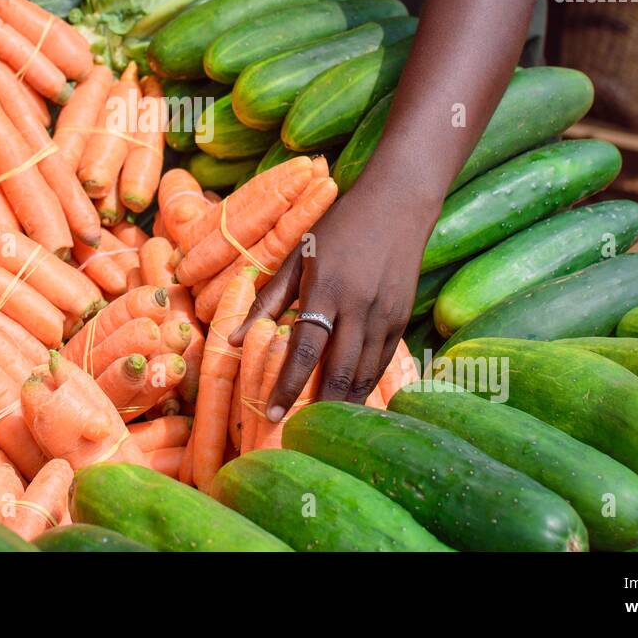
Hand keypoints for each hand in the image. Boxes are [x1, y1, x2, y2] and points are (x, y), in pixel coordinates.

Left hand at [230, 185, 436, 420]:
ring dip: (343, 403)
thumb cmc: (338, 226)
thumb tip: (235, 338)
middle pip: (339, 371)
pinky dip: (366, 385)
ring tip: (322, 426)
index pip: (305, 349)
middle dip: (319, 407)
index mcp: (326, 289)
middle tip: (299, 432)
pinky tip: (350, 401)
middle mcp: (358, 306)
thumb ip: (268, 300)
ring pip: (364, 373)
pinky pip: (382, 362)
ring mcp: (385, 315)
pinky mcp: (402, 319)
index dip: (288, 385)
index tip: (273, 413)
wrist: (398, 205)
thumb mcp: (297, 255)